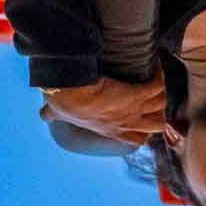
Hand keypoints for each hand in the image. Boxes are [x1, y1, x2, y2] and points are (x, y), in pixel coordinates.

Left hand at [39, 69, 165, 146]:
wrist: (72, 95)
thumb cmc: (65, 104)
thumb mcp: (58, 112)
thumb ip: (52, 115)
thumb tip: (44, 115)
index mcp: (111, 130)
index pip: (136, 139)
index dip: (143, 131)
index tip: (142, 120)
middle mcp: (126, 122)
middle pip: (156, 126)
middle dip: (158, 115)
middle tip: (154, 102)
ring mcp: (134, 109)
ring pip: (161, 105)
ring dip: (159, 93)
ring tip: (156, 83)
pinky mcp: (137, 93)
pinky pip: (157, 85)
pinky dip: (158, 75)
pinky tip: (155, 66)